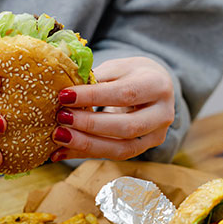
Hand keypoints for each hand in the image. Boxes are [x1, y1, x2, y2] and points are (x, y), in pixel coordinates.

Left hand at [50, 57, 174, 161]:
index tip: (64, 96)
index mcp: (158, 85)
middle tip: (61, 118)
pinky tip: (61, 152)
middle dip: (90, 125)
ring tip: (59, 137)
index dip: (93, 97)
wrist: (156, 86)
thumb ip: (96, 78)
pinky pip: (113, 155)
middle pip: (127, 127)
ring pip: (122, 148)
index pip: (125, 94)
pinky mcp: (144, 149)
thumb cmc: (132, 74)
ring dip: (87, 145)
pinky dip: (85, 154)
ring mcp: (156, 135)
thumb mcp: (117, 67)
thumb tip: (65, 91)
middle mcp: (163, 114)